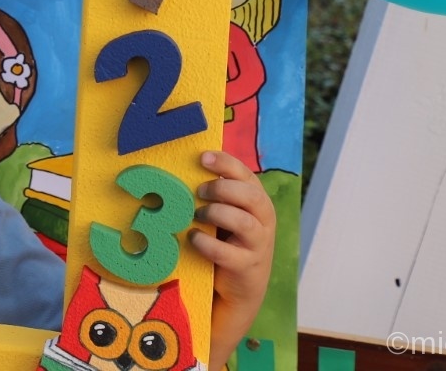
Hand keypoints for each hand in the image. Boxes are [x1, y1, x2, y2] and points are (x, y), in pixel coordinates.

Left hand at [193, 150, 274, 370]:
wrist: (236, 287)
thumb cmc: (225, 240)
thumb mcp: (223, 213)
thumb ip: (213, 194)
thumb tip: (182, 167)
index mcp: (256, 200)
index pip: (246, 175)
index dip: (226, 163)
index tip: (202, 158)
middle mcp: (262, 220)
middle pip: (251, 195)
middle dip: (222, 189)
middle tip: (199, 191)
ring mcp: (258, 245)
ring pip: (245, 222)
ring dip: (218, 214)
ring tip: (198, 215)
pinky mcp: (247, 267)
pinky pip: (228, 253)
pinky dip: (208, 244)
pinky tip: (194, 238)